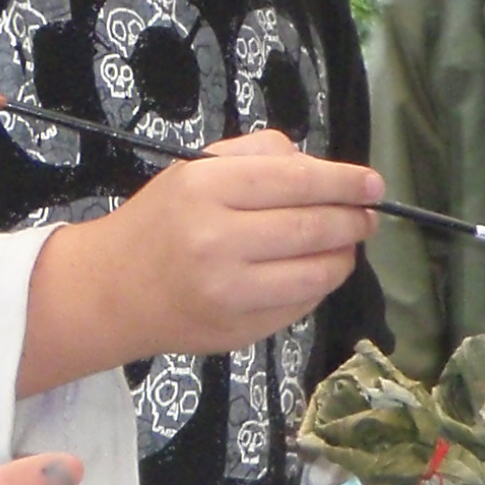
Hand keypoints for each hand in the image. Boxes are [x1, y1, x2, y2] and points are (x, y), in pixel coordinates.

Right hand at [25, 132, 380, 386]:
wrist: (111, 291)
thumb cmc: (162, 221)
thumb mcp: (197, 168)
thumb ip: (260, 154)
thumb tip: (322, 167)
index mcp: (206, 188)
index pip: (298, 180)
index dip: (345, 182)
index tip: (374, 184)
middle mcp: (217, 240)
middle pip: (314, 227)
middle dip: (354, 220)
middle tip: (368, 215)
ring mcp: (230, 292)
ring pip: (318, 272)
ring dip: (344, 256)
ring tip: (346, 244)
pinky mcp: (240, 330)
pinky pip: (302, 304)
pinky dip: (319, 285)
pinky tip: (312, 270)